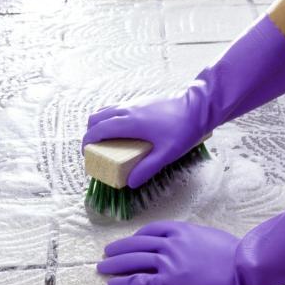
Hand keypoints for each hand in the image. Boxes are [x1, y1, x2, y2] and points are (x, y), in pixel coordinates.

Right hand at [82, 15, 284, 187]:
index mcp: (129, 122)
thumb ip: (147, 168)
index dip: (87, 142)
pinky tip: (126, 131)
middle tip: (97, 149)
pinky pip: (118, 108)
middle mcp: (127, 110)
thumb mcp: (167, 154)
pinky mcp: (142, 102)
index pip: (98, 130)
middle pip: (96, 117)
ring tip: (109, 142)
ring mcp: (134, 103)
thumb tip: (130, 182)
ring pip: (106, 110)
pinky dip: (112, 118)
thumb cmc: (183, 129)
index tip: (87, 154)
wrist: (198, 107)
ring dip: (101, 124)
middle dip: (91, 133)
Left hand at [97, 221, 242, 284]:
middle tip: (106, 252)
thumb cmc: (231, 249)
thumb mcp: (208, 234)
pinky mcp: (173, 280)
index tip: (130, 240)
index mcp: (181, 228)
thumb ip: (191, 236)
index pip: (151, 230)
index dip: (137, 236)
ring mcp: (170, 260)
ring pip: (135, 261)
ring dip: (115, 264)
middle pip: (137, 243)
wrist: (241, 264)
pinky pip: (142, 281)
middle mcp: (171, 242)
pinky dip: (125, 283)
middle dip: (119, 248)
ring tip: (101, 267)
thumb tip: (184, 241)